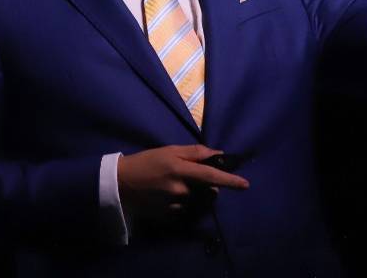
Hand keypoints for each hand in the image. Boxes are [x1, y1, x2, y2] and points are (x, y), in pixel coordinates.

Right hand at [117, 144, 249, 221]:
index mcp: (181, 169)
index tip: (245, 184)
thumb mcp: (170, 150)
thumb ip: (196, 152)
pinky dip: (185, 203)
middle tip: (195, 176)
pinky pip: (185, 210)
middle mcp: (179, 189)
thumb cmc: (147, 162)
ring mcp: (173, 205)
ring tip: (180, 186)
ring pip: (198, 201)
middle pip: (207, 190)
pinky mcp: (167, 216)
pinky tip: (171, 196)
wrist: (120, 183)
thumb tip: (218, 154)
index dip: (230, 180)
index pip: (212, 176)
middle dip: (209, 185)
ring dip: (197, 195)